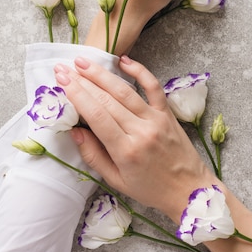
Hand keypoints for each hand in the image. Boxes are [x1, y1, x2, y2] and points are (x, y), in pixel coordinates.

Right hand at [53, 55, 218, 221]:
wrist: (190, 190)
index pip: (96, 116)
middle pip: (107, 100)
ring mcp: (156, 119)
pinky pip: (153, 87)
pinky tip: (123, 61)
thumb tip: (74, 131)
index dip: (77, 95)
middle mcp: (141, 131)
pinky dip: (139, 71)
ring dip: (102, 74)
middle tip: (63, 67)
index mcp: (126, 150)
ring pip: (125, 91)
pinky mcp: (168, 113)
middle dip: (83, 81)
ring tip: (83, 61)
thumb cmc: (150, 189)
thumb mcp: (116, 181)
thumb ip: (94, 156)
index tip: (61, 80)